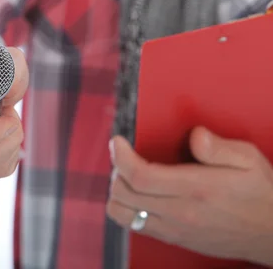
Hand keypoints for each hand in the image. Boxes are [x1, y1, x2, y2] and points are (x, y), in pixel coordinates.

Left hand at [106, 127, 272, 264]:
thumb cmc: (262, 194)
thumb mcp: (249, 160)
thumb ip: (218, 147)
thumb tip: (196, 135)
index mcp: (196, 188)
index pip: (141, 176)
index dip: (121, 156)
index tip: (117, 141)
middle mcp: (180, 212)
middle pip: (124, 193)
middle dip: (116, 169)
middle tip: (124, 155)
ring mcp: (174, 228)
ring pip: (121, 213)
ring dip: (117, 191)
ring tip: (128, 175)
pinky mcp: (172, 238)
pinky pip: (133, 226)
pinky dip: (125, 208)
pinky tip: (137, 194)